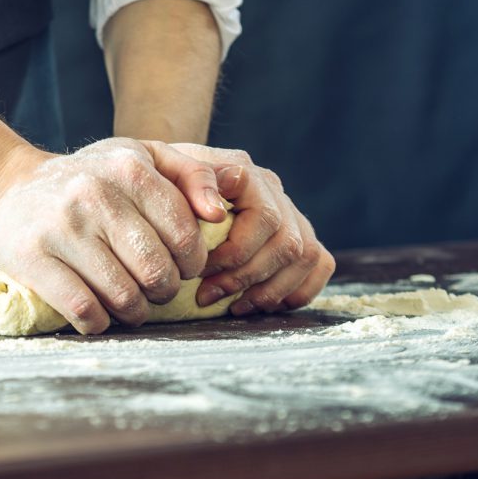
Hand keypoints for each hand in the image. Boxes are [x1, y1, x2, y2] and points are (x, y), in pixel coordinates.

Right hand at [0, 138, 229, 333]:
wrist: (9, 187)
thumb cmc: (90, 178)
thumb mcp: (141, 157)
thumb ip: (192, 174)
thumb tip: (220, 214)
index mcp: (129, 169)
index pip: (186, 235)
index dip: (191, 263)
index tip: (180, 267)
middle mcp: (95, 194)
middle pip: (157, 271)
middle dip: (163, 291)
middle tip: (154, 288)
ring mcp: (62, 227)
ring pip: (124, 297)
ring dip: (134, 312)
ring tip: (129, 304)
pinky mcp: (33, 258)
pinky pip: (85, 310)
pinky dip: (99, 323)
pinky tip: (98, 313)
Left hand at [169, 144, 334, 315]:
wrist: (163, 181)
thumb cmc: (158, 184)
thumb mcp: (160, 175)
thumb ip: (189, 183)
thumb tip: (215, 213)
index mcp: (243, 172)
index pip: (264, 216)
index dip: (236, 251)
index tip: (200, 269)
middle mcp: (272, 190)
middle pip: (285, 242)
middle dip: (245, 277)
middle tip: (205, 294)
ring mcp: (288, 212)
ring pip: (304, 256)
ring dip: (268, 290)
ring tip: (230, 306)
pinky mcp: (297, 234)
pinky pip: (318, 263)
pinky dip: (295, 290)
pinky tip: (259, 304)